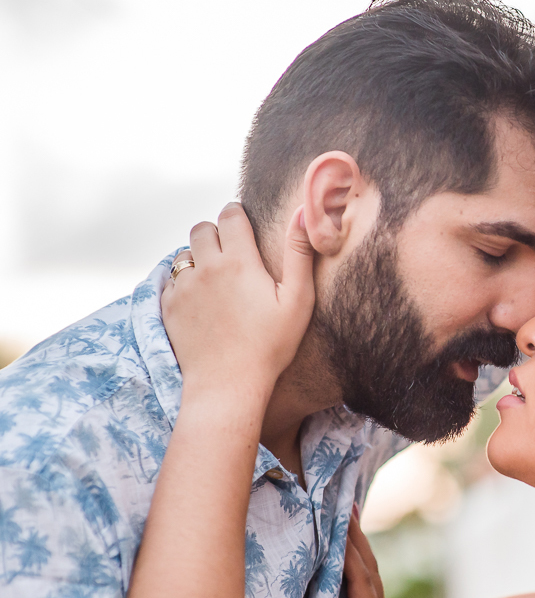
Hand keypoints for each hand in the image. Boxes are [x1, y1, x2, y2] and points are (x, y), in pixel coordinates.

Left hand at [162, 203, 314, 403]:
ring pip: (185, 253)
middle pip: (202, 228)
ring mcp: (184, 287)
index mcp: (239, 261)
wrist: (228, 384)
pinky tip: (203, 301)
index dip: (238, 215)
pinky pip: (172, 280)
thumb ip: (300, 253)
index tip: (244, 225)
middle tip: (232, 253)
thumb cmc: (270, 345)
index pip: (230, 215)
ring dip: (199, 257)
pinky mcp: (169, 306)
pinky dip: (185, 283)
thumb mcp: (298, 300)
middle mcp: (206, 267)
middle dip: (216, 233)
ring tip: (217, 279)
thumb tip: (303, 213)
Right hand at [329, 505, 389, 597]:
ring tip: (348, 515)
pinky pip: (360, 585)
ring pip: (367, 575)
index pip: (361, 582)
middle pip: (370, 572)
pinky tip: (346, 548)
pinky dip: (353, 561)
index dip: (349, 554)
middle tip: (345, 506)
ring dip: (358, 545)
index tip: (338, 525)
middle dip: (358, 538)